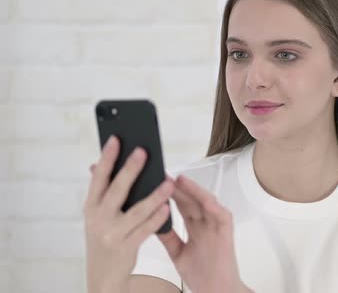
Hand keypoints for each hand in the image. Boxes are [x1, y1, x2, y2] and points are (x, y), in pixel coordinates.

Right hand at [84, 136, 174, 292]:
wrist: (103, 275)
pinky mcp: (125, 247)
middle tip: (144, 152)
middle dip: (130, 169)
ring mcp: (111, 233)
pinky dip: (156, 218)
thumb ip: (104, 193)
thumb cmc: (106, 238)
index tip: (116, 139)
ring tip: (168, 181)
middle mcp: (98, 218)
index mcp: (91, 206)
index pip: (99, 178)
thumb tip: (104, 163)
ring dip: (154, 194)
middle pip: (116, 189)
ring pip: (136, 210)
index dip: (107, 158)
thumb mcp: (98, 215)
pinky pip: (145, 229)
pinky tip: (167, 207)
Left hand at [157, 175, 252, 292]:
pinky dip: (214, 207)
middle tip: (166, 176)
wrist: (216, 291)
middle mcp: (207, 225)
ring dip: (196, 192)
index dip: (172, 194)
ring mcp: (217, 228)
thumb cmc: (201, 275)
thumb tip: (153, 223)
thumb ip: (169, 237)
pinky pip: (222, 216)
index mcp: (196, 228)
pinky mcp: (227, 234)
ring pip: (207, 203)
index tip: (159, 183)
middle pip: (193, 201)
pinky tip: (204, 200)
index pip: (184, 206)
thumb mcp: (178, 253)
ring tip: (182, 181)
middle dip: (180, 188)